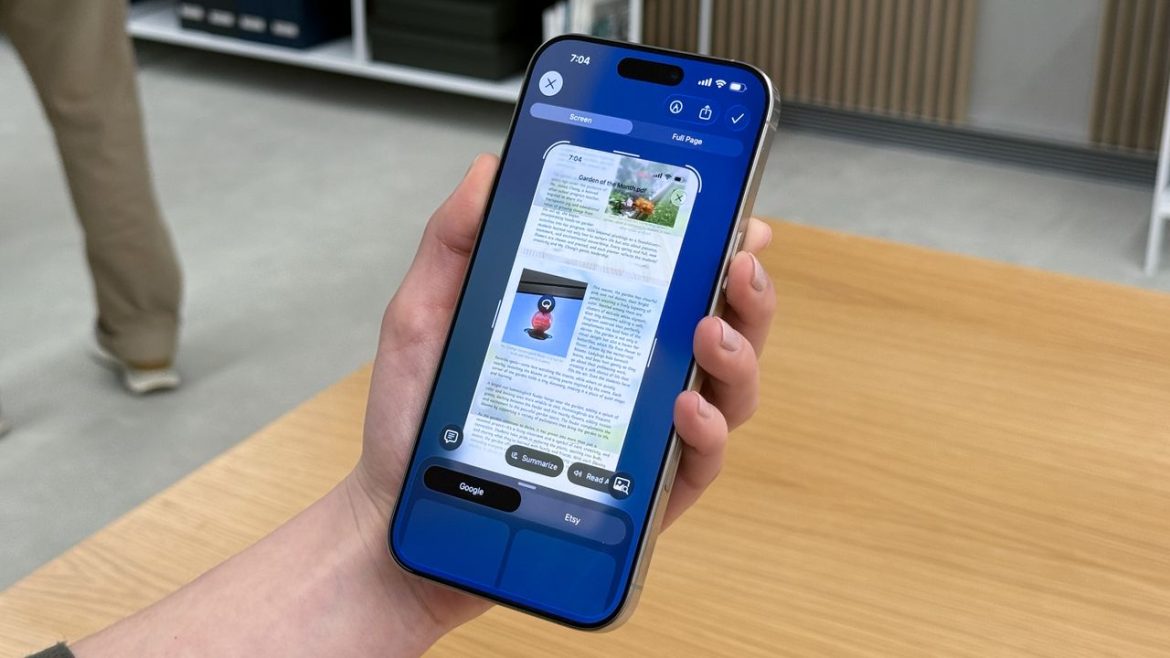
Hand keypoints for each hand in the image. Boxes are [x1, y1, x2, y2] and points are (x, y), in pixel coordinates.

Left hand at [347, 153, 775, 633]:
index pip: (671, 277)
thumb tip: (489, 170)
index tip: (731, 213)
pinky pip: (698, 460)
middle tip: (737, 263)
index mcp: (597, 327)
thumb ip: (455, 242)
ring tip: (709, 331)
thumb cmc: (416, 418)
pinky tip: (685, 406)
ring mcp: (642, 433)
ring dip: (737, 353)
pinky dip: (707, 429)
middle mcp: (631, 376)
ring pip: (728, 389)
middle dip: (746, 291)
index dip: (714, 243)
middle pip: (720, 325)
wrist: (399, 509)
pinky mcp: (642, 492)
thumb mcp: (425, 315)